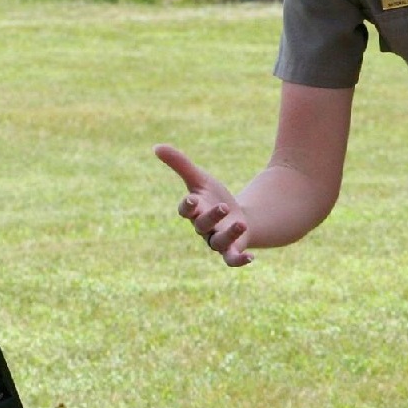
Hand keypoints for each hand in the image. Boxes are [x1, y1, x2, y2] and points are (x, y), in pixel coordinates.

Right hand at [155, 145, 252, 266]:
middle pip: (202, 225)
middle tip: (224, 206)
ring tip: (241, 223)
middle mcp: (203, 228)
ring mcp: (217, 240)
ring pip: (218, 242)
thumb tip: (156, 146)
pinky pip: (232, 259)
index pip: (185, 211)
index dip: (188, 206)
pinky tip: (251, 257)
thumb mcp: (200, 178)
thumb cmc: (213, 197)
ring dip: (229, 234)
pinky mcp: (232, 250)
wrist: (236, 216)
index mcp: (194, 211)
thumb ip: (179, 164)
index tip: (192, 199)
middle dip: (211, 216)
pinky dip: (239, 260)